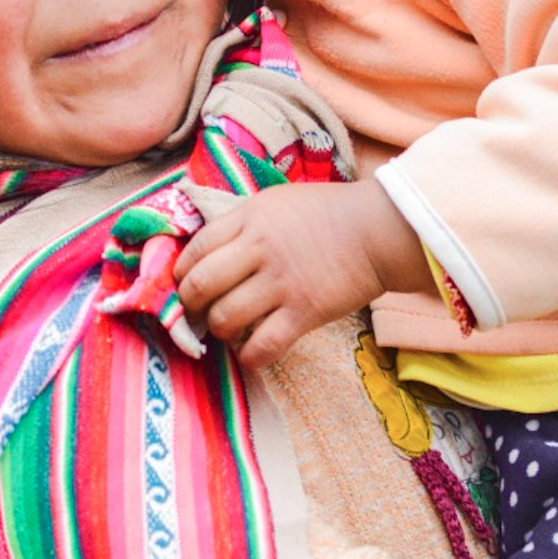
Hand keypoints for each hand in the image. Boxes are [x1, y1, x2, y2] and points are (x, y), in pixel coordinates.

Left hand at [173, 180, 430, 367]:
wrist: (377, 230)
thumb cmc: (326, 213)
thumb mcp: (274, 202)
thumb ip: (241, 223)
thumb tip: (207, 251)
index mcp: (248, 219)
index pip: (195, 249)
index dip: (180, 273)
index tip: (183, 284)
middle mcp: (258, 250)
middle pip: (200, 286)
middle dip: (190, 305)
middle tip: (197, 313)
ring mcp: (281, 283)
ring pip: (225, 318)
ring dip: (219, 330)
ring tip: (228, 329)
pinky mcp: (304, 313)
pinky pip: (263, 346)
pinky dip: (250, 356)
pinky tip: (251, 353)